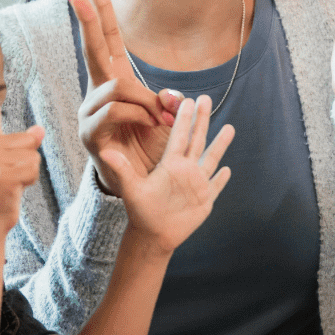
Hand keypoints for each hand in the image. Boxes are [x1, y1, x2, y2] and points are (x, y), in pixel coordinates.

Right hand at [0, 66, 43, 233]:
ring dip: (29, 174)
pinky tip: (12, 192)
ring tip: (9, 187)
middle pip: (28, 141)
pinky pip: (33, 168)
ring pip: (33, 155)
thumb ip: (21, 147)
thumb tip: (39, 129)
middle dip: (27, 162)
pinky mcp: (2, 172)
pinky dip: (29, 182)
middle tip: (8, 182)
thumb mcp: (10, 171)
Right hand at [70, 0, 180, 197]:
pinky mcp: (90, 133)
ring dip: (145, 101)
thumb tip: (171, 97)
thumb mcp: (168, 120)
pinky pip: (115, 111)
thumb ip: (168, 102)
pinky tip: (149, 125)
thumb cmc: (153, 148)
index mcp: (116, 81)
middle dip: (88, 18)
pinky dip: (139, 116)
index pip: (107, 39)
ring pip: (117, 87)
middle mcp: (98, 92)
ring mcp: (90, 112)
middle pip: (93, 48)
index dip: (100, 12)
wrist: (145, 186)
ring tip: (159, 120)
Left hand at [105, 94, 234, 253]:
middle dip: (202, 120)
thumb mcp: (132, 188)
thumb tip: (105, 151)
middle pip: (197, 140)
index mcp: (170, 164)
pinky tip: (228, 169)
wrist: (152, 235)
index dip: (182, 118)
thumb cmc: (140, 212)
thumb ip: (122, 168)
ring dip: (220, 144)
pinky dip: (222, 178)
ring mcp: (196, 184)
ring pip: (211, 159)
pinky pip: (216, 186)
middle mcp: (184, 170)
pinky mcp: (204, 200)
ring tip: (229, 127)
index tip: (186, 99)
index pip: (179, 136)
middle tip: (206, 98)